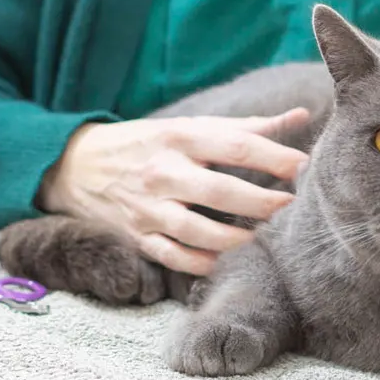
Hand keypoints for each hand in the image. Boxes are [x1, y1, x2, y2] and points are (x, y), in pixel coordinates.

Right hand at [38, 110, 310, 275]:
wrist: (74, 166)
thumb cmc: (146, 143)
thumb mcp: (189, 126)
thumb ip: (245, 127)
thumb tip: (301, 117)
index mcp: (179, 137)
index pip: (236, 147)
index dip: (276, 159)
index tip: (305, 168)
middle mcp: (163, 171)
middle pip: (222, 192)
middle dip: (263, 203)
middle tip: (292, 208)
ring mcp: (148, 207)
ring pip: (199, 231)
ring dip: (237, 239)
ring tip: (264, 237)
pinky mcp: (137, 236)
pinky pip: (175, 256)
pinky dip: (203, 262)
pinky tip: (226, 259)